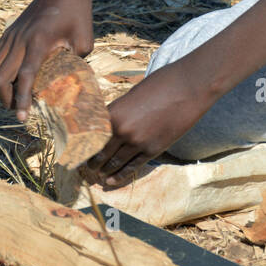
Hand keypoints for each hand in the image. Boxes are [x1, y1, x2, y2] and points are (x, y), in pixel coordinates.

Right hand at [0, 0, 92, 118]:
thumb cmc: (77, 12)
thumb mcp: (83, 41)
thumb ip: (74, 65)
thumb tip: (69, 86)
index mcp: (39, 42)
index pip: (25, 76)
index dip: (22, 100)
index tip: (22, 118)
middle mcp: (20, 40)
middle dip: (6, 99)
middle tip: (20, 109)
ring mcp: (10, 36)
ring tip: (14, 98)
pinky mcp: (7, 34)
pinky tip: (11, 81)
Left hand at [86, 61, 213, 185]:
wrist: (188, 88)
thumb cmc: (161, 84)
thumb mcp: (132, 95)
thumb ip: (120, 111)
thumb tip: (111, 124)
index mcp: (113, 112)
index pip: (91, 136)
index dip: (82, 148)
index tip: (77, 154)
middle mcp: (121, 129)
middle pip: (100, 152)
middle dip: (92, 163)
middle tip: (85, 169)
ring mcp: (137, 141)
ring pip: (115, 162)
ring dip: (105, 171)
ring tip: (98, 176)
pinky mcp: (153, 149)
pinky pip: (132, 166)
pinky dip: (120, 175)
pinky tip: (111, 181)